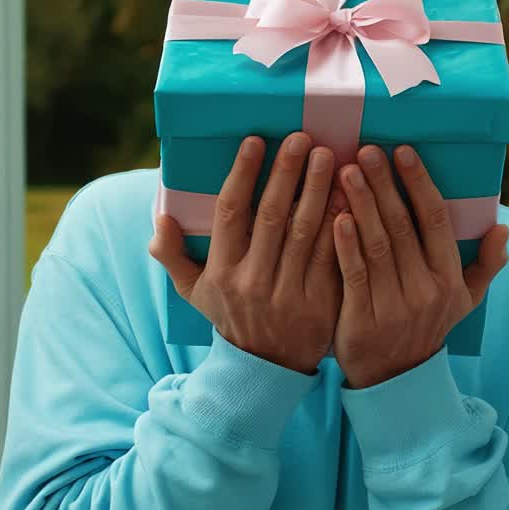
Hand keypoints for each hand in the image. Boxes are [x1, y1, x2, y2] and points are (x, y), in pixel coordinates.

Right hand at [149, 133, 343, 373]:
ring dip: (317, 189)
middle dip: (286, 173)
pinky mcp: (320, 303)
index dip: (242, 174)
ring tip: (329, 156)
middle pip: (270, 216)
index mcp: (220, 272)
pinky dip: (340, 223)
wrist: (266, 371)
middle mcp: (252, 280)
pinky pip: (331, 256)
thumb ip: (172, 256)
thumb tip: (159, 219)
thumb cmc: (230, 318)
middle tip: (302, 138)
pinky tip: (349, 195)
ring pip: (305, 232)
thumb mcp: (194, 292)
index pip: (230, 213)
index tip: (255, 141)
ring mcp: (287, 293)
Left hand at [331, 145, 508, 388]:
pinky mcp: (363, 318)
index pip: (436, 221)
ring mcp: (394, 305)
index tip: (403, 152)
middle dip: (384, 184)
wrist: (396, 380)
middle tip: (366, 150)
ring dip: (362, 204)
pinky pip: (355, 273)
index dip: (420, 184)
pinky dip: (345, 243)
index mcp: (449, 278)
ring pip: (377, 245)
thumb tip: (503, 229)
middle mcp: (425, 289)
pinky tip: (335, 216)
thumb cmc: (428, 327)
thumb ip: (485, 265)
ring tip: (346, 171)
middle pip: (403, 226)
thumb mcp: (464, 302)